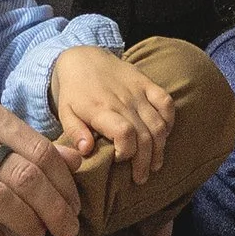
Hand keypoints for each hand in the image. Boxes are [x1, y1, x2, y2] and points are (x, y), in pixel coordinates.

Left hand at [50, 43, 175, 179]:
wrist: (83, 57)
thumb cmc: (74, 91)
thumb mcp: (65, 112)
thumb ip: (74, 132)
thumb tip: (86, 151)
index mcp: (101, 109)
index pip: (124, 133)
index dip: (127, 152)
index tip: (119, 161)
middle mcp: (123, 100)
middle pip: (145, 135)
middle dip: (145, 162)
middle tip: (141, 178)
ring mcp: (138, 91)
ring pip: (158, 124)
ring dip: (159, 148)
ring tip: (154, 165)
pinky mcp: (147, 83)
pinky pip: (166, 102)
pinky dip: (169, 121)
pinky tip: (164, 136)